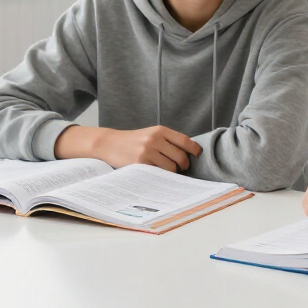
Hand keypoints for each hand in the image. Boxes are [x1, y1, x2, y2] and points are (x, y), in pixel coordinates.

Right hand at [56, 125, 200, 171]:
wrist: (109, 143)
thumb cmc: (133, 141)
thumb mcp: (150, 134)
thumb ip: (168, 140)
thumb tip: (189, 153)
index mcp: (160, 130)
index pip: (185, 141)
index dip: (195, 150)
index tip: (198, 155)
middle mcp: (154, 139)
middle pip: (180, 157)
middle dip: (184, 165)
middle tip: (181, 168)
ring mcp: (147, 152)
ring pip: (171, 168)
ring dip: (172, 173)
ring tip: (167, 171)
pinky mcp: (140, 163)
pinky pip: (158, 174)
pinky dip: (160, 176)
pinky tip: (157, 175)